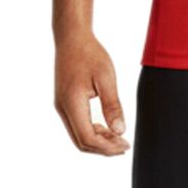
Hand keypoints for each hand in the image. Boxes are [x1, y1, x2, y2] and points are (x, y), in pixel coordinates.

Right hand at [54, 28, 130, 154]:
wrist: (71, 38)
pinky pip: (76, 125)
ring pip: (77, 136)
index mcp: (72, 103)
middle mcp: (62, 108)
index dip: (108, 147)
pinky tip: (107, 128)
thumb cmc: (90, 54)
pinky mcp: (63, 103)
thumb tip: (120, 130)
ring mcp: (61, 106)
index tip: (126, 144)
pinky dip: (92, 131)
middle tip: (125, 145)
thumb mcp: (106, 78)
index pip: (88, 137)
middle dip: (104, 148)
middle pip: (81, 142)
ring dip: (98, 141)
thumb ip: (112, 105)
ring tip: (119, 138)